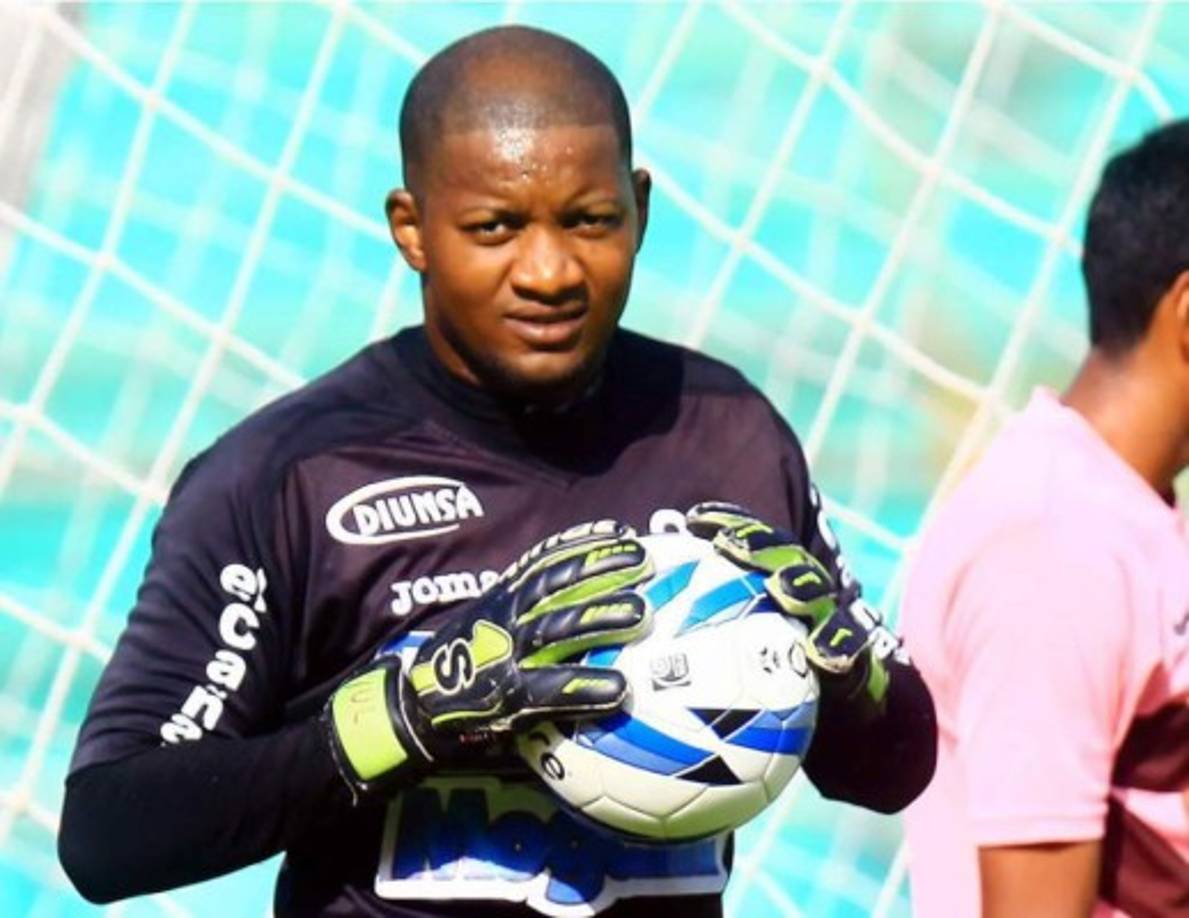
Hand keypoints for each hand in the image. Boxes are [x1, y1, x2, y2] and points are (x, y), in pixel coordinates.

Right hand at [325, 521, 652, 796]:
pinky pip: (551, 688)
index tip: (619, 530)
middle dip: (599, 569)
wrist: (413, 708)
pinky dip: (586, 686)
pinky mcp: (505, 694)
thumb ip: (524, 610)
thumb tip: (578, 599)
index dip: (581, 542)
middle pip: (556, 585)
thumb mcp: (487, 622)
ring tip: (641, 614)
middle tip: (643, 561)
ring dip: (599, 617)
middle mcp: (503, 617)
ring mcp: (504, 653)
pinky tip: (618, 690)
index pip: (544, 560)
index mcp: (501, 598)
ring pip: (557, 628)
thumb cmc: (462, 667)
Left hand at [686, 502, 888, 712]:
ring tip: (783, 588)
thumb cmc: (758, 691)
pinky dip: (839, 646)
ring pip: (816, 590)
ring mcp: (827, 619)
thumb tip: (619, 637)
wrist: (831, 717)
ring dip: (802, 583)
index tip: (695, 520)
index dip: (723, 523)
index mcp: (765, 585)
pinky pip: (850, 647)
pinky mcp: (856, 654)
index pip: (743, 543)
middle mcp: (798, 593)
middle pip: (779, 555)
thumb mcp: (717, 668)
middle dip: (759, 542)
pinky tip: (825, 654)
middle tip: (732, 546)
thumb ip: (683, 638)